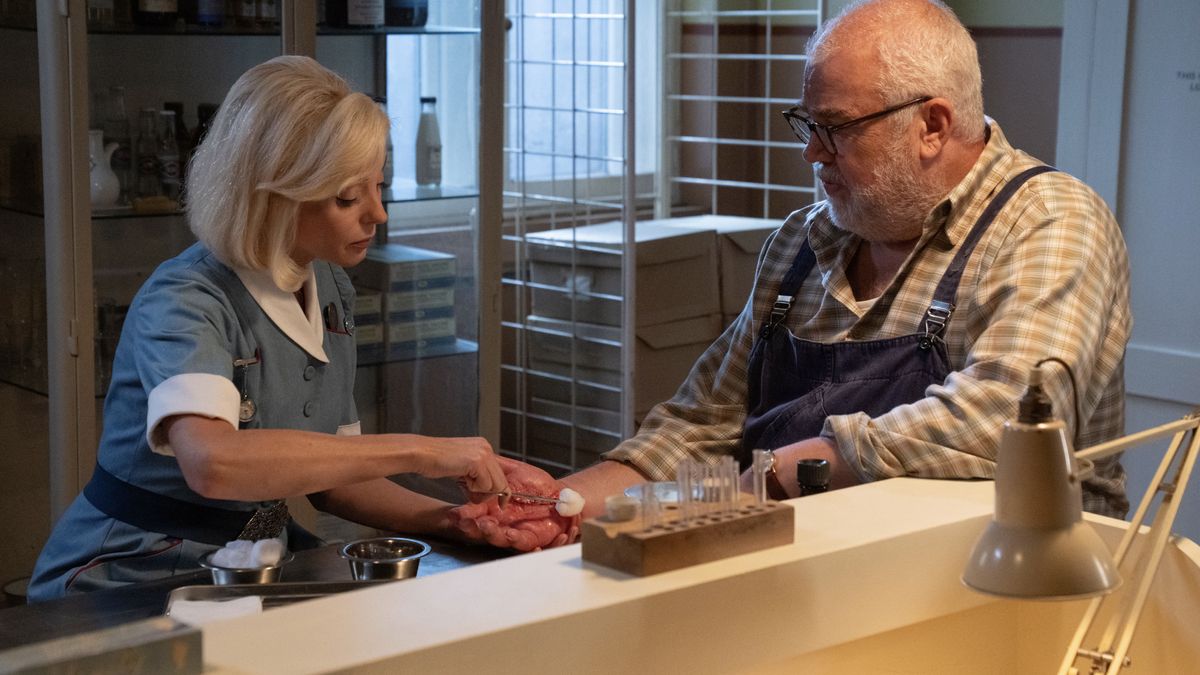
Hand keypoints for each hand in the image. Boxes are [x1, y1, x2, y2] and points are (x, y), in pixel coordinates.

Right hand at [418, 437, 506, 495]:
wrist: (420, 454)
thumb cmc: (434, 461)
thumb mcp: (461, 466)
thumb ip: (475, 475)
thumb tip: (487, 491)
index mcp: (483, 446)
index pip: (500, 473)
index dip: (500, 490)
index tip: (502, 503)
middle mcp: (486, 447)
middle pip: (501, 481)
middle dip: (488, 493)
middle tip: (470, 492)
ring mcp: (483, 454)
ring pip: (495, 485)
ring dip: (478, 491)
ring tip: (463, 483)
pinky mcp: (477, 462)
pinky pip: (485, 485)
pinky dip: (472, 488)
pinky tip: (460, 479)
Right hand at [451, 457, 579, 550]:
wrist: (560, 495)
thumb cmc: (537, 484)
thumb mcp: (515, 470)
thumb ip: (497, 468)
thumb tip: (479, 459)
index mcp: (493, 506)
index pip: (475, 512)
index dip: (464, 514)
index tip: (456, 514)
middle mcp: (501, 522)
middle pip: (483, 529)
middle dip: (473, 527)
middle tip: (467, 523)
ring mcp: (515, 532)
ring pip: (500, 538)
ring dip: (493, 534)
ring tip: (487, 527)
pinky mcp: (532, 539)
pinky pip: (526, 545)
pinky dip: (523, 543)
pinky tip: (519, 538)